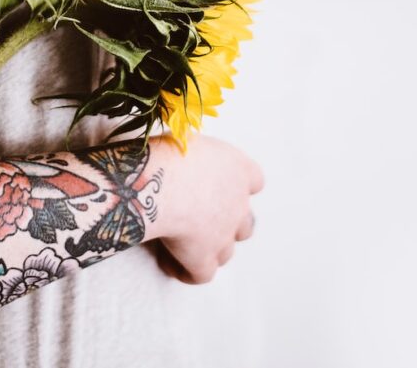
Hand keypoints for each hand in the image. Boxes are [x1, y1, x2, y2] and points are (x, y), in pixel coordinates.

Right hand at [144, 134, 263, 283]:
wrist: (161, 181)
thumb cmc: (169, 153)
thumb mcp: (190, 141)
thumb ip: (199, 157)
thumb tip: (185, 163)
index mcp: (240, 170)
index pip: (255, 181)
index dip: (237, 187)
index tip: (216, 186)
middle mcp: (239, 204)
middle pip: (245, 223)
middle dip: (228, 225)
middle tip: (200, 219)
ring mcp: (224, 235)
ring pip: (226, 251)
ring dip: (209, 250)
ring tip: (182, 244)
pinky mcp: (203, 258)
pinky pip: (202, 274)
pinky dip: (188, 272)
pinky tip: (170, 264)